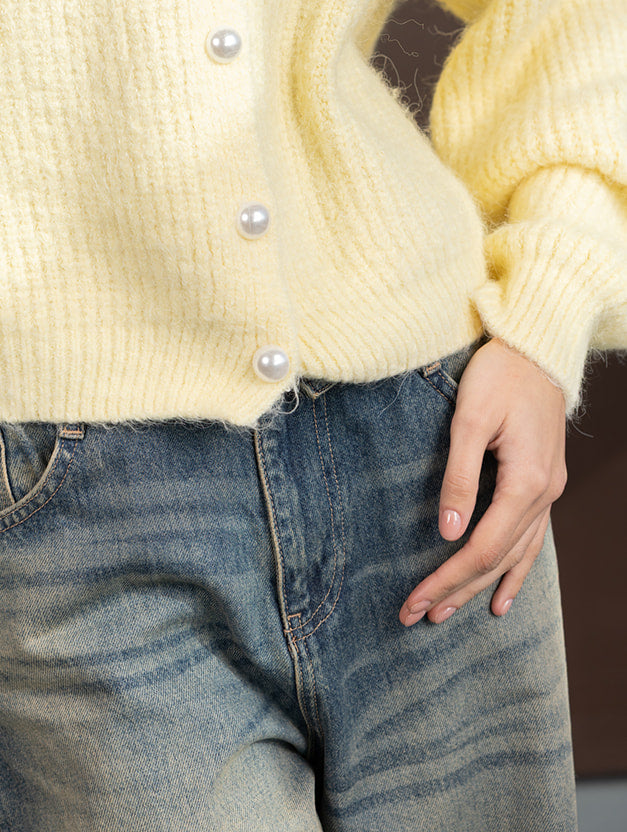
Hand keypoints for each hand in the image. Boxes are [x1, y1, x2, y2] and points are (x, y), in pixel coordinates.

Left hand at [399, 336, 566, 626]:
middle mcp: (544, 494)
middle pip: (499, 559)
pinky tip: (503, 594)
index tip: (416, 600)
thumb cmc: (499, 374)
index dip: (449, 578)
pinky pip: (531, 539)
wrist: (537, 347)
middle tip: (417, 617)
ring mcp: (549, 490)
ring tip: (449, 615)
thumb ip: (459, 475)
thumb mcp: (470, 418)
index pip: (483, 547)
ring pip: (517, 554)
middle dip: (457, 590)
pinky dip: (516, 570)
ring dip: (482, 586)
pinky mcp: (544, 482)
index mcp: (526, 482)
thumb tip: (447, 530)